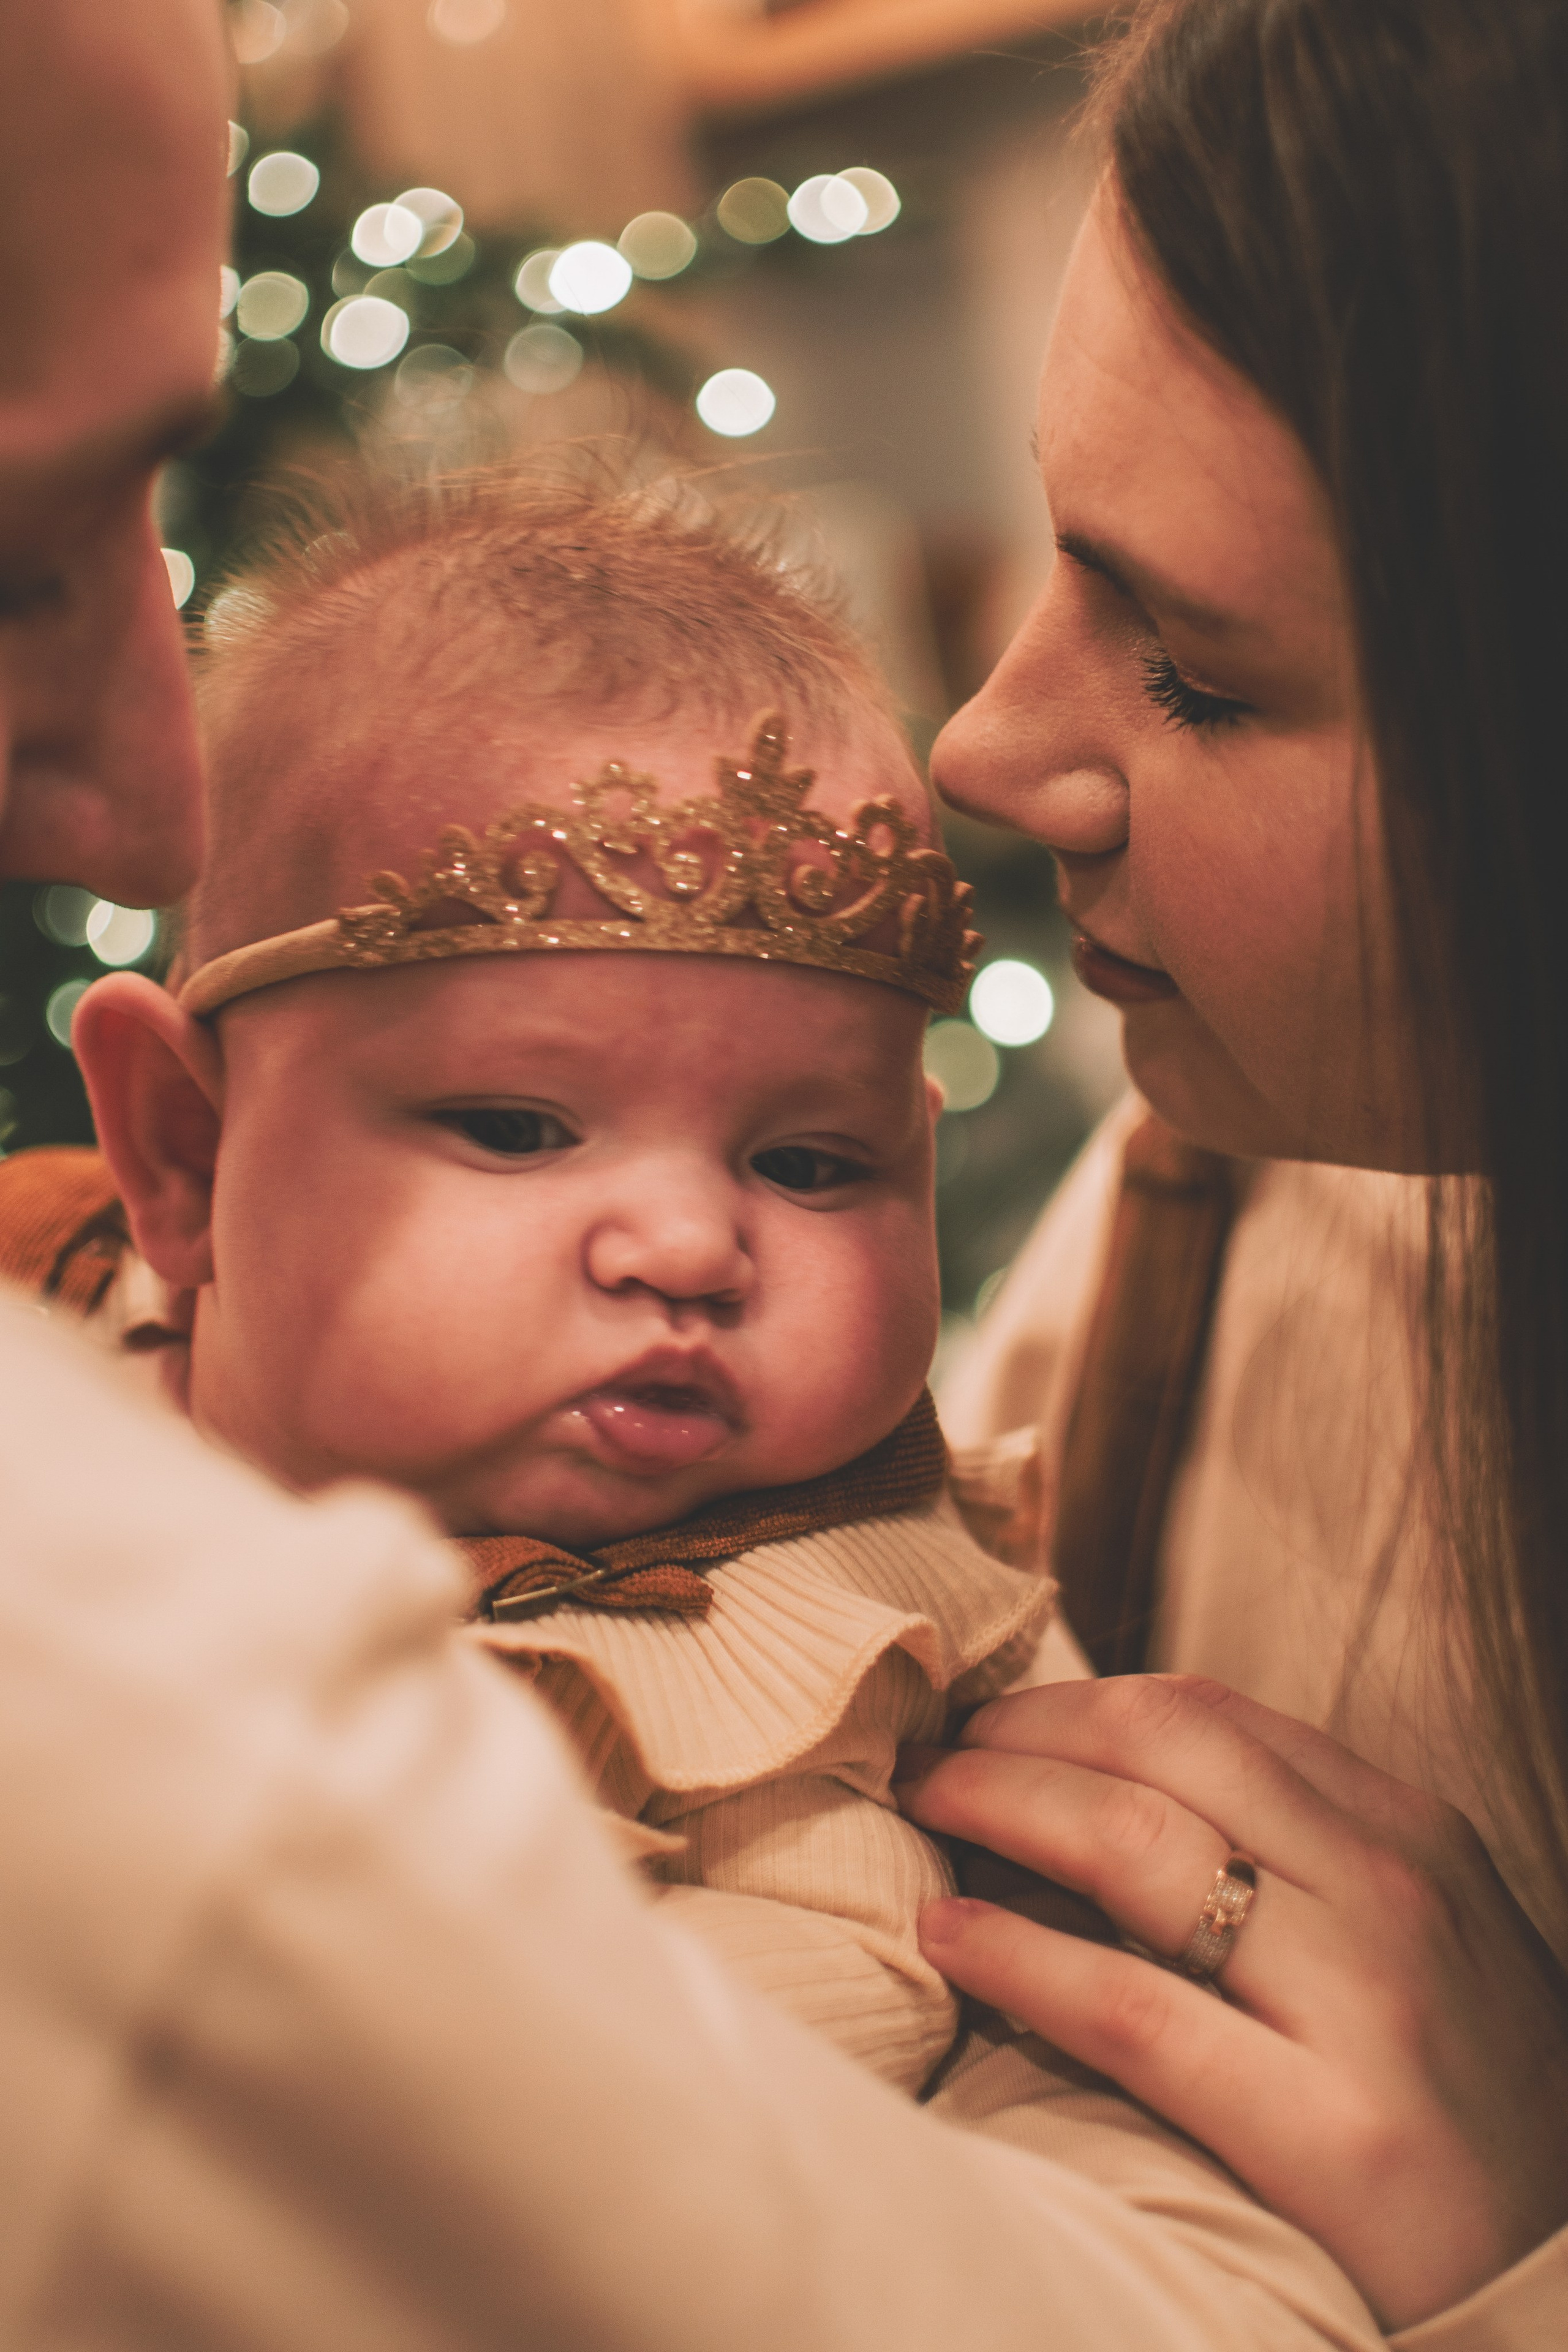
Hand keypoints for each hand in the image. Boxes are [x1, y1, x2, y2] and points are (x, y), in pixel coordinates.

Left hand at [896, 1675, 1567, 2330]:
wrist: (1564, 2286)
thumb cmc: (1456, 2101)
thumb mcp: (1405, 1941)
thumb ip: (1296, 1856)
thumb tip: (1109, 1785)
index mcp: (1408, 1834)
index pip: (1203, 1715)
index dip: (1069, 1701)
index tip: (986, 1717)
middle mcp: (1390, 1892)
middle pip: (1158, 1749)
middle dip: (1017, 1733)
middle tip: (927, 1752)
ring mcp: (1368, 2007)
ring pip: (1136, 1846)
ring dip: (998, 1806)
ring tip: (922, 1811)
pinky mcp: (1333, 2137)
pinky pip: (1135, 2011)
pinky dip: (1019, 1956)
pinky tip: (947, 1934)